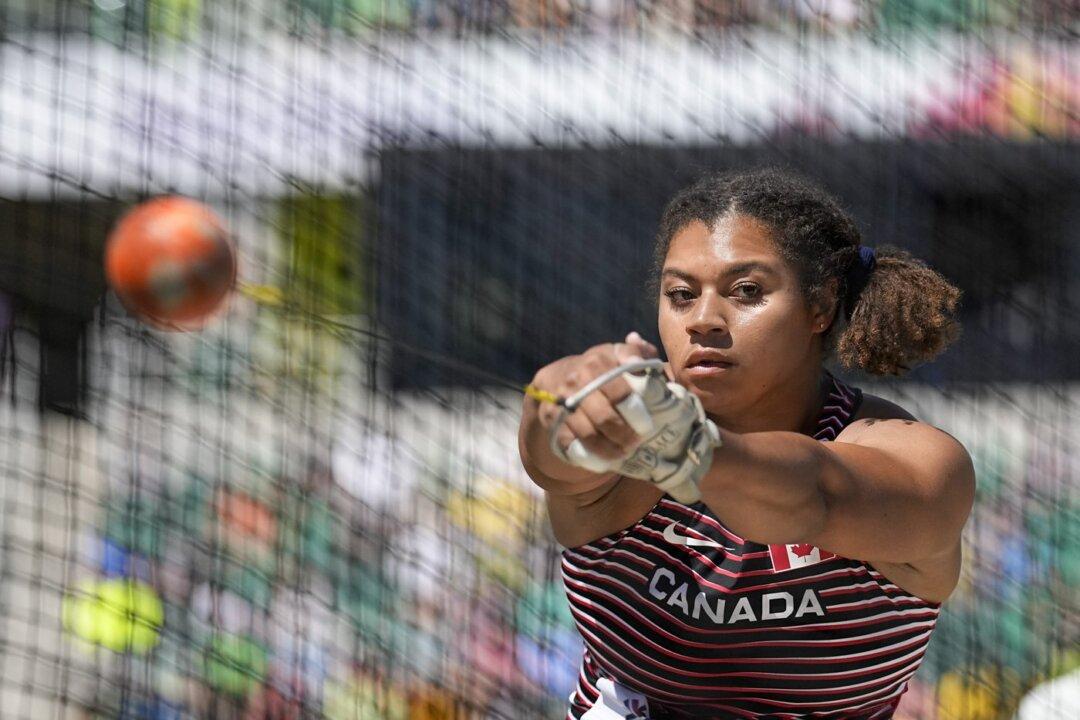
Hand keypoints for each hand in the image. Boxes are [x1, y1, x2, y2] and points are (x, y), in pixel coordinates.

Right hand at [532, 332, 658, 464]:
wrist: (556, 378)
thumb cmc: (598, 369)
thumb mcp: (615, 354)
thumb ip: (636, 352)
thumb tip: (639, 359)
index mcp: (596, 363)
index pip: (619, 393)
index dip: (635, 413)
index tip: (647, 425)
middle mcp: (576, 382)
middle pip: (604, 417)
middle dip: (624, 435)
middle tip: (636, 442)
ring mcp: (562, 403)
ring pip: (588, 435)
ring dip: (609, 449)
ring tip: (623, 452)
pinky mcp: (553, 422)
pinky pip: (571, 446)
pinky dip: (589, 457)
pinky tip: (603, 460)